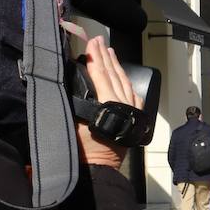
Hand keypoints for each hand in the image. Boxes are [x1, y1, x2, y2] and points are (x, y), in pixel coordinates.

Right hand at [75, 35, 139, 169]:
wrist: (100, 169)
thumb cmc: (85, 149)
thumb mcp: (75, 123)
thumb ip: (77, 101)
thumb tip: (74, 82)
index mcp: (110, 103)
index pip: (101, 75)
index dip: (95, 58)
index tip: (91, 43)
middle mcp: (125, 104)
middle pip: (114, 75)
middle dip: (106, 56)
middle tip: (99, 40)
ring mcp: (132, 109)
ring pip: (124, 82)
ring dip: (116, 65)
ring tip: (110, 50)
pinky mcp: (135, 116)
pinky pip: (131, 92)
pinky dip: (125, 80)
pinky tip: (121, 74)